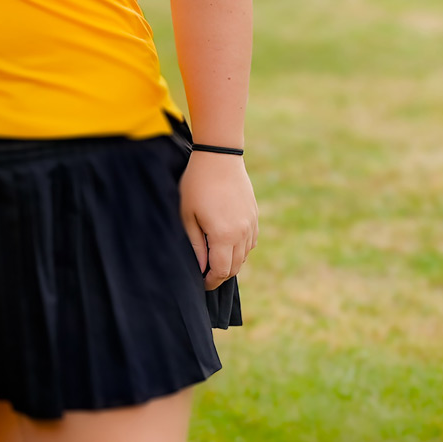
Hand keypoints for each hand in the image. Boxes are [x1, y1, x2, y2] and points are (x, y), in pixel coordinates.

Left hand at [180, 151, 257, 289]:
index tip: (201, 283)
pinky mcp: (255, 216)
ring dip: (231, 263)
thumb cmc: (196, 185)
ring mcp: (251, 225)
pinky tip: (227, 245)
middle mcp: (242, 234)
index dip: (211, 281)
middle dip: (220, 275)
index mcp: (224, 236)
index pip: (221, 271)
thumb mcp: (188, 216)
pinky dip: (241, 249)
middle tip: (206, 276)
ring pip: (245, 256)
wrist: (219, 158)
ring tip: (215, 261)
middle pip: (235, 267)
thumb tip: (201, 268)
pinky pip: (251, 242)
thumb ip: (195, 245)